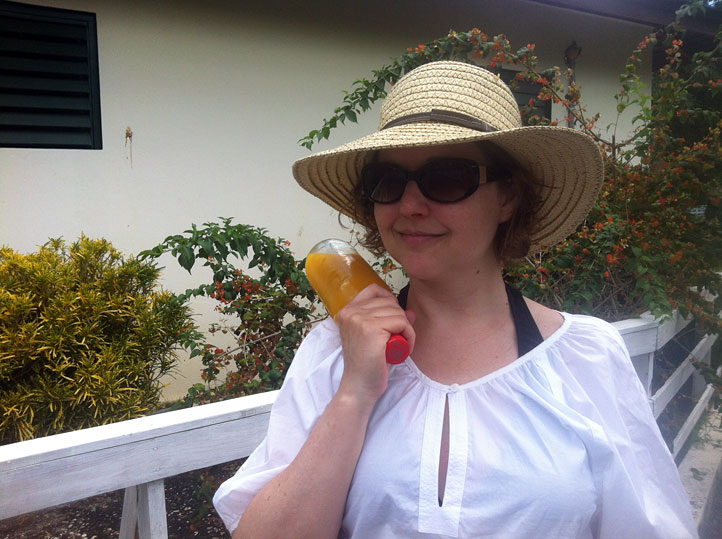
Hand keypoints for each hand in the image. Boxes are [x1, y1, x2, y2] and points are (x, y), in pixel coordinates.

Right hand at [334, 284, 414, 407]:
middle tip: (398, 340)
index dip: (389, 302)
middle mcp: (350, 312)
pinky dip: (409, 336)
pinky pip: (402, 323)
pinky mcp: (371, 329)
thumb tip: (410, 311)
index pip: (374, 290)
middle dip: (400, 320)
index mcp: (347, 311)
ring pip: (398, 312)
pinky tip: (404, 349)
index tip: (392, 321)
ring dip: (406, 329)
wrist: (359, 387)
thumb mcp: (376, 337)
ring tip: (401, 345)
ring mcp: (359, 319)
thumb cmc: (367, 364)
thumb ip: (389, 320)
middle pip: (390, 302)